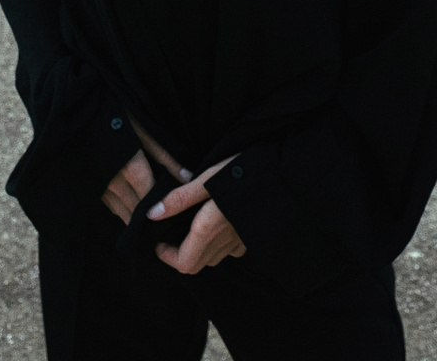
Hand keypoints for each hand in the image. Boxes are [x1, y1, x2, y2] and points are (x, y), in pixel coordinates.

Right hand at [100, 123, 191, 224]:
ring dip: (136, 217)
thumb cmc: (116, 116)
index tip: (176, 213)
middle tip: (166, 219)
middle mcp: (114, 182)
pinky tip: (132, 207)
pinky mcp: (90, 186)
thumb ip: (165, 157)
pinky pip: (110, 205)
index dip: (164, 207)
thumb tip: (188, 177)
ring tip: (151, 219)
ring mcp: (100, 186)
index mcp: (132, 168)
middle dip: (151, 216)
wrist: (79, 113)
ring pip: (122, 212)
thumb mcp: (144, 131)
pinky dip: (122, 209)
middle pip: (137, 210)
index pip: (152, 198)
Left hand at [145, 155, 246, 273]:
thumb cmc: (242, 172)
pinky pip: (231, 251)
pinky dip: (219, 244)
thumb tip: (152, 215)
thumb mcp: (206, 179)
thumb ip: (179, 199)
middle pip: (197, 265)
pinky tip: (218, 223)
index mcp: (209, 230)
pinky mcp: (253, 238)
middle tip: (171, 233)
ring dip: (199, 250)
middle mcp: (225, 242)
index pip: (183, 264)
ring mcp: (241, 242)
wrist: (284, 175)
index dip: (166, 257)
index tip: (159, 240)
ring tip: (192, 226)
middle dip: (180, 254)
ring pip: (213, 258)